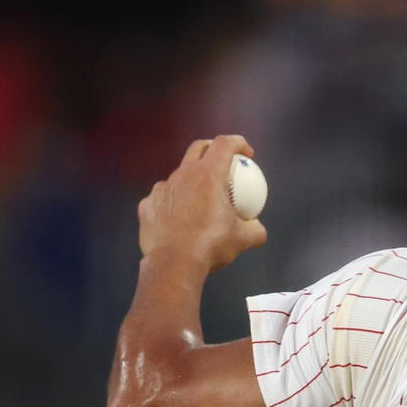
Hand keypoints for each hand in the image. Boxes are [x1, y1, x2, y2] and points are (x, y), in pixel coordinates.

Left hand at [138, 135, 267, 272]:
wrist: (174, 263)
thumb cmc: (211, 245)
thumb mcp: (243, 239)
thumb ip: (256, 230)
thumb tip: (258, 228)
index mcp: (209, 175)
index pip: (225, 144)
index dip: (238, 143)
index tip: (247, 154)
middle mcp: (183, 175)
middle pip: (199, 148)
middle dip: (213, 148)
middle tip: (223, 163)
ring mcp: (162, 188)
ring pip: (179, 174)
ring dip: (192, 179)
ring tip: (200, 198)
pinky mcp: (147, 204)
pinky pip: (163, 197)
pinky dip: (174, 201)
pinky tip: (179, 216)